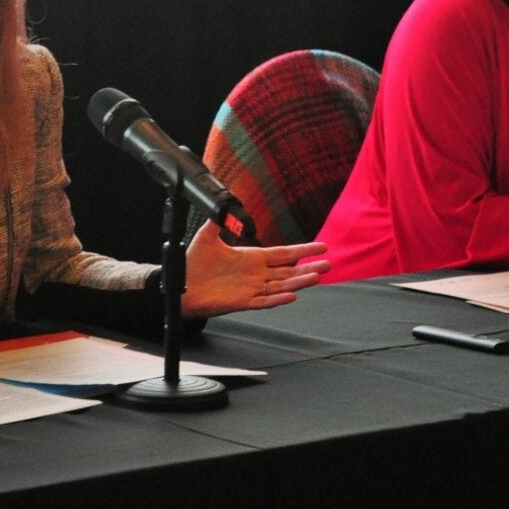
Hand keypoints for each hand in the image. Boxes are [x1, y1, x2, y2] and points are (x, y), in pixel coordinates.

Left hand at [180, 221, 329, 317]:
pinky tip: (291, 295)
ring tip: (317, 277)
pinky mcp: (242, 302)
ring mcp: (250, 289)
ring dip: (299, 282)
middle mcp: (256, 274)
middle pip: (289, 271)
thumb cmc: (193, 263)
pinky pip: (264, 301)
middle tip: (328, 264)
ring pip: (281, 286)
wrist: (180, 284)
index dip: (302, 250)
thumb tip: (227, 206)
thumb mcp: (207, 236)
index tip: (321, 247)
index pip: (283, 253)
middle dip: (308, 267)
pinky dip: (277, 299)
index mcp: (252, 258)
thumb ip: (219, 221)